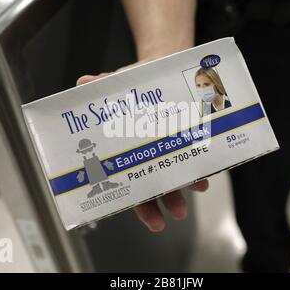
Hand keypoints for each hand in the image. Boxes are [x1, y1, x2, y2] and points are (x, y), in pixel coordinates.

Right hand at [76, 68, 208, 231]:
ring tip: (199, 187)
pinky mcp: (185, 135)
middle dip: (168, 200)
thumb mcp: (117, 85)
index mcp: (127, 151)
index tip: (153, 220)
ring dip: (189, 184)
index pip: (132, 186)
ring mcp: (168, 147)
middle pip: (157, 185)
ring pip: (179, 172)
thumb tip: (83, 82)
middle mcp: (148, 155)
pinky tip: (206, 166)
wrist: (156, 69)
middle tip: (176, 212)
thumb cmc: (132, 84)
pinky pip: (195, 153)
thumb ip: (101, 87)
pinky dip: (202, 161)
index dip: (142, 205)